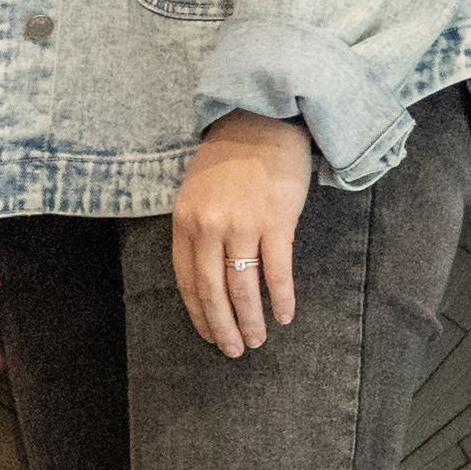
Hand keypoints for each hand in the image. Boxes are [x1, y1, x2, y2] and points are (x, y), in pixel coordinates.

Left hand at [168, 113, 312, 360]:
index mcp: (185, 221)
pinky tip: (285, 315)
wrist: (262, 118)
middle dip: (223, 327)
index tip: (209, 335)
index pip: (187, 281)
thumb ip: (198, 230)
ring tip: (258, 341)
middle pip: (213, 290)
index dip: (199, 314)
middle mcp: (209, 225)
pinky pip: (277, 270)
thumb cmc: (231, 158)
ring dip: (251, 319)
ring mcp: (243, 223)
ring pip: (244, 286)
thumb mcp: (198, 191)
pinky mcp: (276, 220)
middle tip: (234, 351)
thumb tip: (206, 276)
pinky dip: (281, 297)